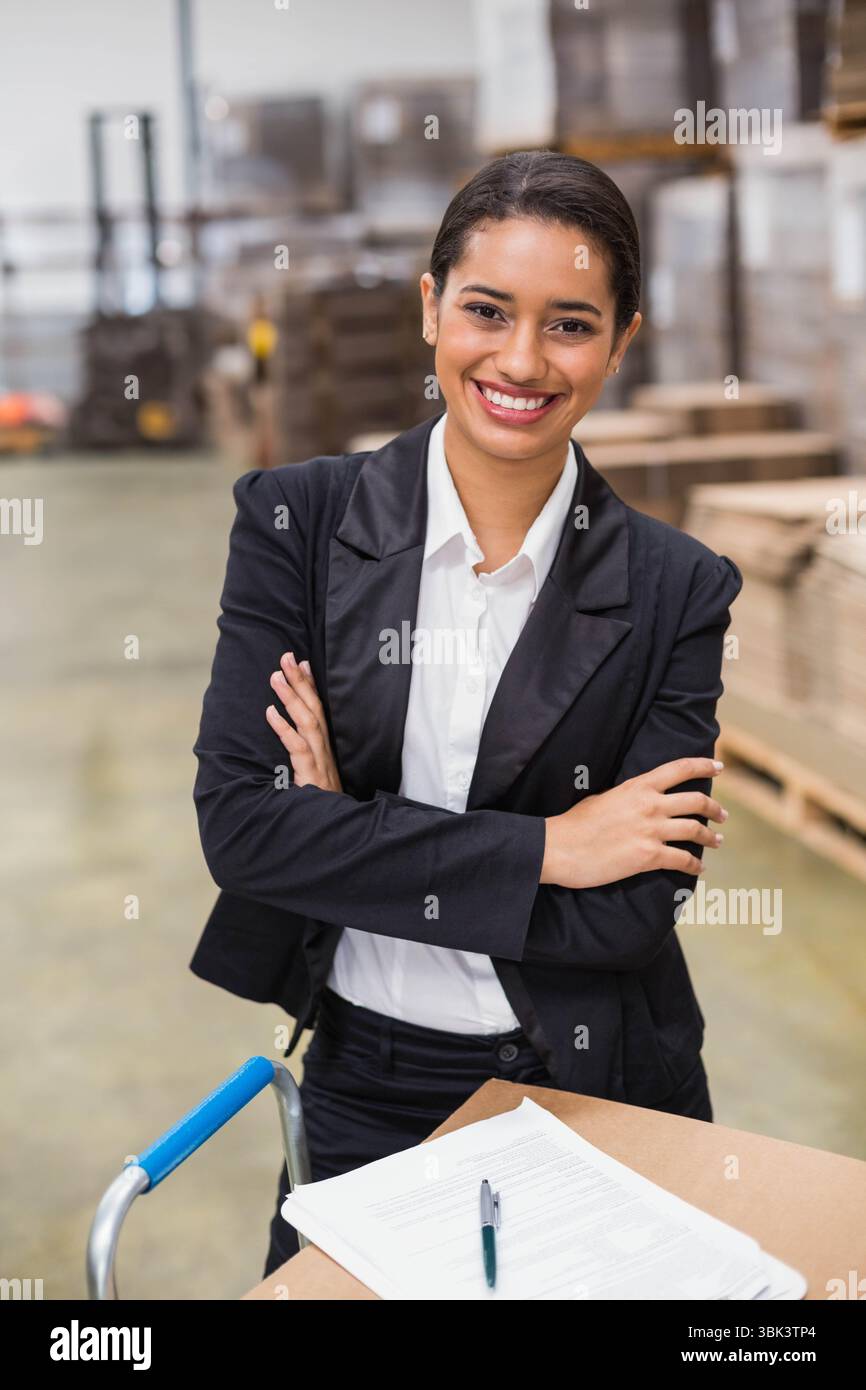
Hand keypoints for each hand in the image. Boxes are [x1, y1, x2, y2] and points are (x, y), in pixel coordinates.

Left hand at [266, 651, 342, 791]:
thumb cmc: (320, 804)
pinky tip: (270, 713)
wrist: (333, 830)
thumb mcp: (314, 776)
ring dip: (291, 698)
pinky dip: (284, 729)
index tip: (301, 663)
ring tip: (274, 677)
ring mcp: (320, 762)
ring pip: (307, 723)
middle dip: (300, 681)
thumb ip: (306, 757)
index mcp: (325, 748)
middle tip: (286, 656)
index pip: (319, 710)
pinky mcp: (311, 776)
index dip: (310, 686)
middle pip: (314, 709)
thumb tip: (290, 738)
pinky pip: (298, 748)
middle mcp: (325, 750)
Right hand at [540, 757, 727, 889]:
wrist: (559, 847)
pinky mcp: (648, 857)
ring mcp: (650, 830)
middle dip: (714, 809)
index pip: (679, 769)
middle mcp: (650, 804)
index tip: (719, 767)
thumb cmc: (574, 824)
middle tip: (722, 815)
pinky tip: (699, 867)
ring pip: (695, 831)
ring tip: (718, 841)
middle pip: (696, 801)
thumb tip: (637, 801)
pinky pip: (683, 860)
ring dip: (711, 837)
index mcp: (637, 786)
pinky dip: (695, 865)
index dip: (704, 765)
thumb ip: (627, 797)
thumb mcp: (603, 798)